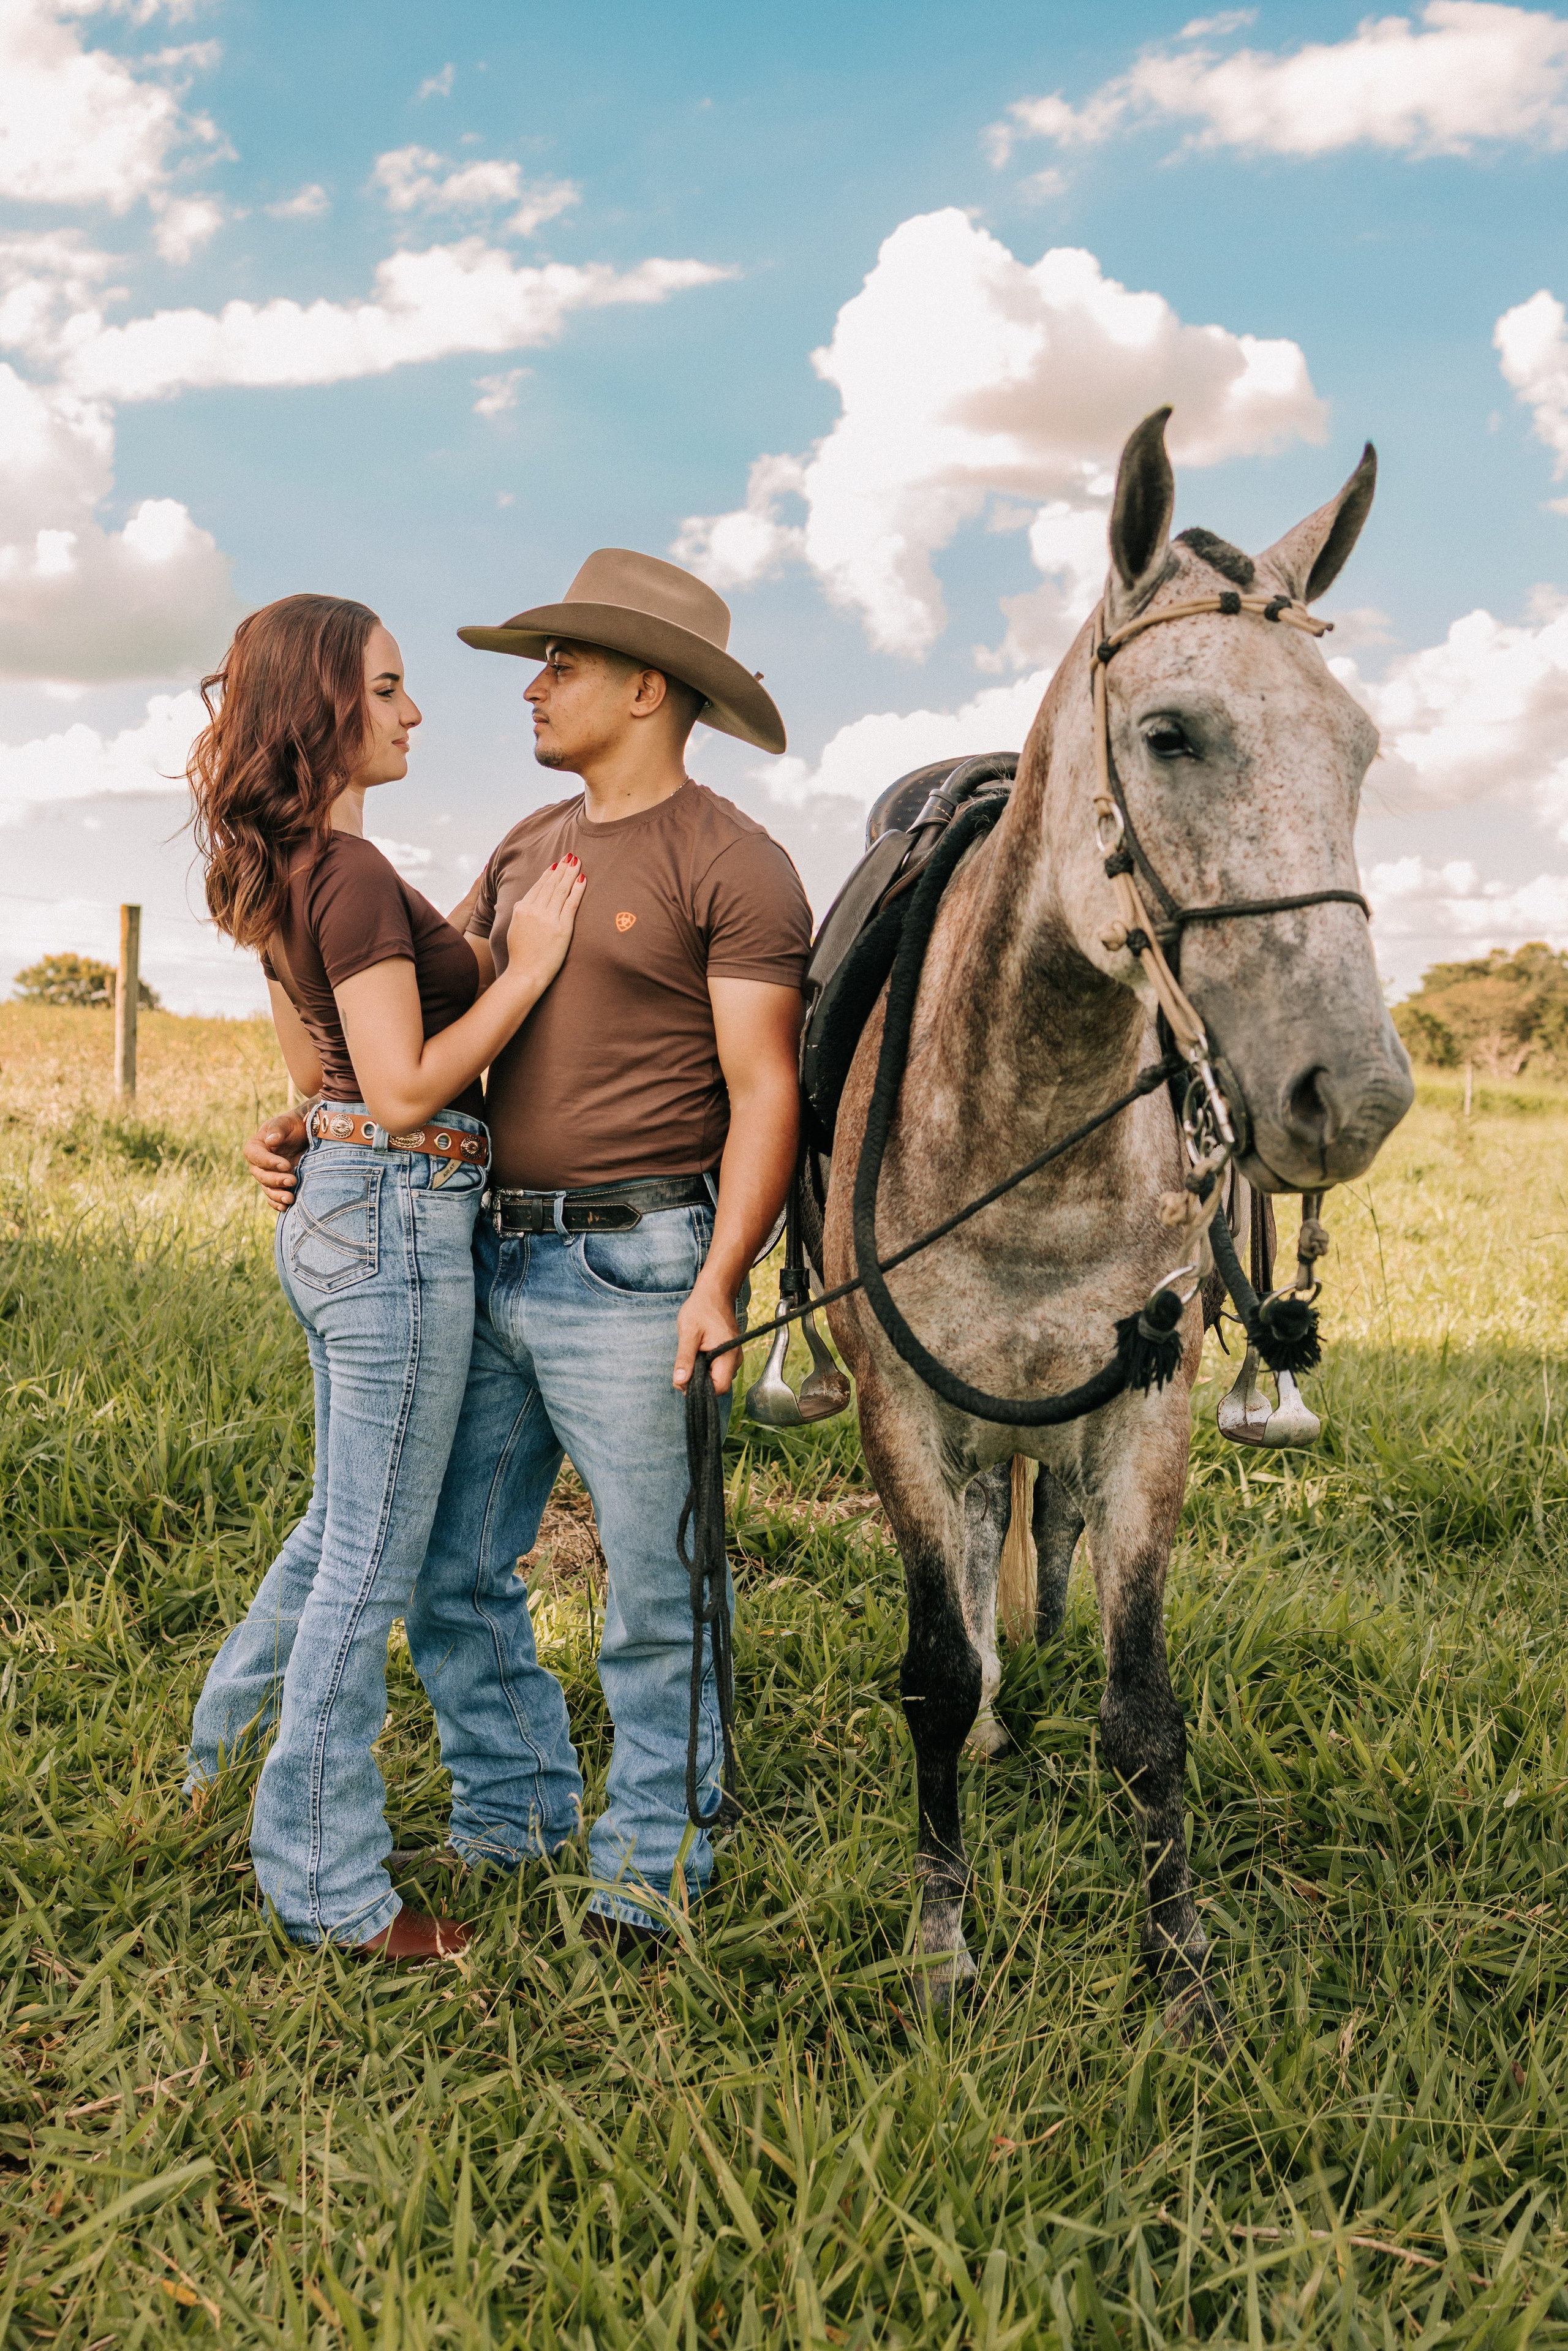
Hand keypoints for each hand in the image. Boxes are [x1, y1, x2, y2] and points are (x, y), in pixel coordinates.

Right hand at [245, 1111, 306, 1211]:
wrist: (307, 1135)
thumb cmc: (294, 1126)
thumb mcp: (287, 1122)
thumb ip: (278, 1129)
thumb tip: (270, 1140)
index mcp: (256, 1146)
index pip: (255, 1156)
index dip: (268, 1162)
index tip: (285, 1165)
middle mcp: (258, 1164)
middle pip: (261, 1175)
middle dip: (276, 1180)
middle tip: (293, 1180)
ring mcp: (267, 1175)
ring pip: (267, 1189)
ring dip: (277, 1195)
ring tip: (290, 1199)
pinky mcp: (277, 1185)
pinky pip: (272, 1198)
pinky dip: (277, 1203)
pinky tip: (285, 1207)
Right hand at [504, 855, 584, 991]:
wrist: (526, 973)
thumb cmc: (521, 955)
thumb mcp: (514, 928)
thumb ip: (519, 912)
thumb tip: (524, 901)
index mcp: (521, 908)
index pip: (538, 887)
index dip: (548, 874)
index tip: (556, 864)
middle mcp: (534, 910)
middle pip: (551, 884)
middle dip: (562, 869)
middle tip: (570, 856)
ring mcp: (548, 918)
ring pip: (561, 890)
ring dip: (570, 874)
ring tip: (577, 862)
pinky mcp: (562, 928)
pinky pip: (571, 903)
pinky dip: (577, 889)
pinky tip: (583, 879)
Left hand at [674, 1271, 741, 1395]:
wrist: (715, 1292)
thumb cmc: (701, 1308)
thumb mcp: (688, 1333)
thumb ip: (684, 1359)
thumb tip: (679, 1382)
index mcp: (727, 1355)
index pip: (719, 1388)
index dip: (701, 1390)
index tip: (684, 1380)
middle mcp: (735, 1359)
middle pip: (718, 1385)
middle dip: (700, 1382)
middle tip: (683, 1368)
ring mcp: (734, 1356)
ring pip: (717, 1377)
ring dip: (702, 1373)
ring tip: (691, 1356)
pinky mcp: (730, 1353)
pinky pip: (718, 1368)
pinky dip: (706, 1366)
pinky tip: (697, 1353)